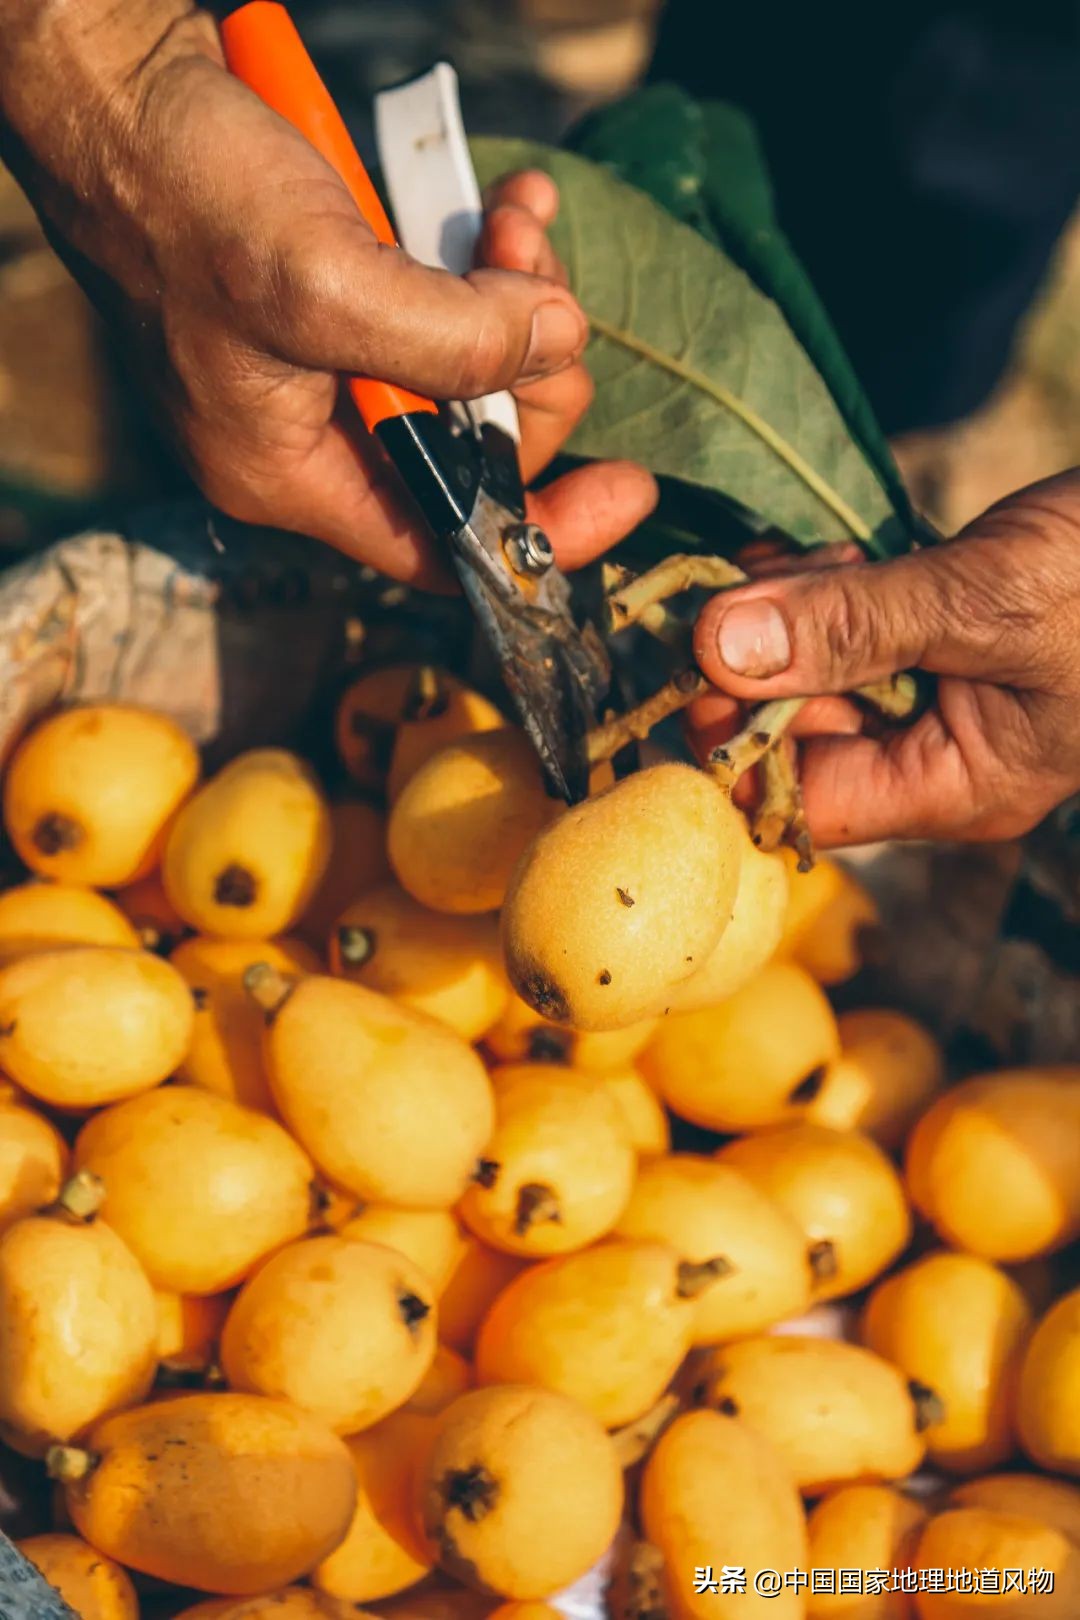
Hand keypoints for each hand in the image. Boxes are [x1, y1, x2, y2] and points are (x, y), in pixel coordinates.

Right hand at [0, 3, 654, 583]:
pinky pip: (446, 308)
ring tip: (520, 222)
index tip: (627, 486)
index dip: (544, 532)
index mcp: (290, 476)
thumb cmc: (183, 191)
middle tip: (544, 288)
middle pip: (475, 450)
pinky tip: (510, 207)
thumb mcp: (321, 281)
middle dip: (532, 369)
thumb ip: (451, 338)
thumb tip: (559, 341)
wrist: (114, 90)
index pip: (442, 547)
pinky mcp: (340, 303)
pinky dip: (490, 261)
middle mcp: (311, 439)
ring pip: (473, 371)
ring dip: (521, 298)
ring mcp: (326, 370)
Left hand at [691, 473, 1079, 844]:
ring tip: (812, 560)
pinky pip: (846, 628)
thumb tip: (711, 651)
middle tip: (746, 588)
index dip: (732, 743)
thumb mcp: (990, 600)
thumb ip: (853, 626)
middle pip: (794, 734)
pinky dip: (820, 588)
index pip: (800, 804)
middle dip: (755, 663)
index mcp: (957, 789)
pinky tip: (830, 551)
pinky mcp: (935, 638)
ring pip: (810, 673)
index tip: (694, 661)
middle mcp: (936, 758)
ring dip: (786, 615)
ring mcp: (936, 696)